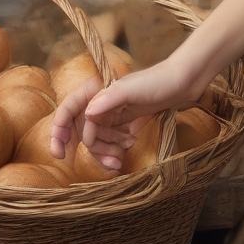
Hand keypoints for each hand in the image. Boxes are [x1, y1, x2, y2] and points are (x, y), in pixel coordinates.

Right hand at [50, 60, 199, 170]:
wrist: (184, 81)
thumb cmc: (157, 81)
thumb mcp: (132, 88)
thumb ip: (109, 99)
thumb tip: (88, 113)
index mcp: (97, 91)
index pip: (68, 111)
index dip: (59, 131)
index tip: (60, 152)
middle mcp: (101, 102)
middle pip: (83, 131)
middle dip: (92, 149)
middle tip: (104, 162)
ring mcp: (114, 112)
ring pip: (98, 138)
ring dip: (106, 152)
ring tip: (120, 160)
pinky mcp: (125, 121)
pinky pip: (112, 139)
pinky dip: (116, 147)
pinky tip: (129, 145)